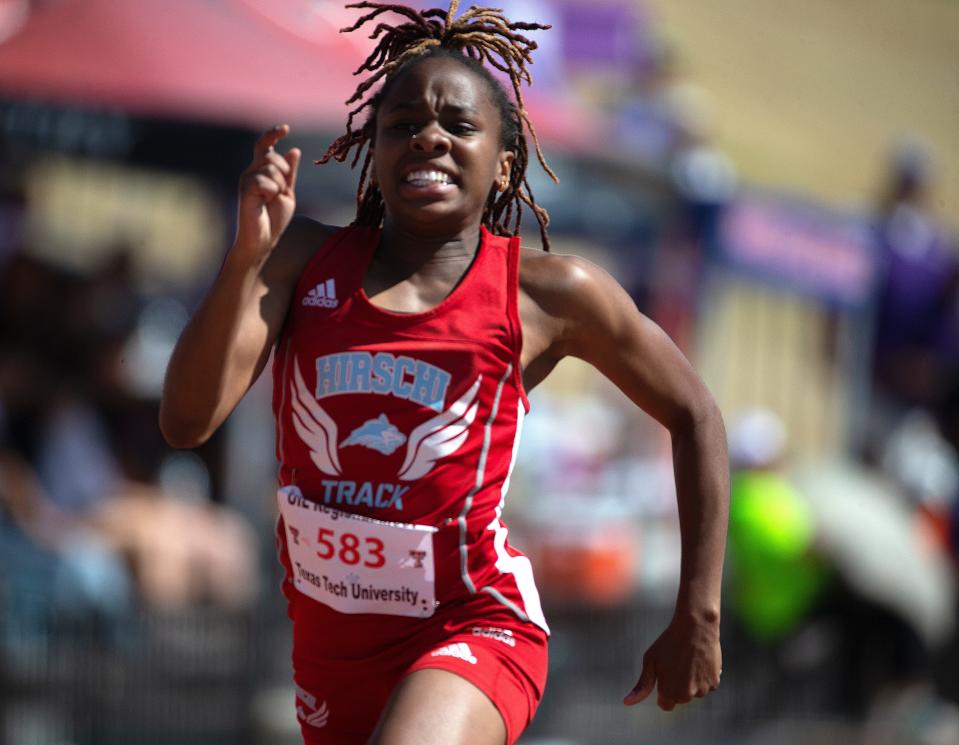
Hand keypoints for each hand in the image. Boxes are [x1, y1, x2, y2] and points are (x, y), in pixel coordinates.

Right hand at [236, 124, 300, 259]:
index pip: (265, 145)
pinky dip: (272, 192)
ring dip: (279, 186)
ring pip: (270, 168)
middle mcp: (251, 172)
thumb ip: (290, 173)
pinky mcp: (245, 189)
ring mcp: (247, 179)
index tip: (285, 128)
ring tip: (271, 200)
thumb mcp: (287, 193)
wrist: (264, 240)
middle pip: (271, 155)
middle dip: (284, 170)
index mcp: (261, 171)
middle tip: (281, 191)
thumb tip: (295, 150)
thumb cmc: (274, 219)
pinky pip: (265, 181)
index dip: (273, 134)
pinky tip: (265, 202)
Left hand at [623, 613, 721, 710]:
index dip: (663, 690)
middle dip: (677, 686)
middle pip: (680, 698)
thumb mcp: (650, 661)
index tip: (664, 675)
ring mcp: (703, 689)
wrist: (695, 626)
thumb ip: (642, 685)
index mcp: (669, 692)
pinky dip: (704, 676)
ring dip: (692, 681)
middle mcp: (687, 695)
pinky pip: (707, 684)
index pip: (665, 705)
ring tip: (688, 659)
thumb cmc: (668, 642)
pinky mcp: (715, 682)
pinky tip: (699, 659)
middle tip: (676, 663)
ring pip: (695, 691)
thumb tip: (627, 702)